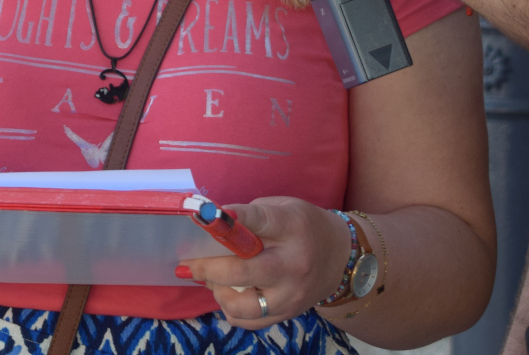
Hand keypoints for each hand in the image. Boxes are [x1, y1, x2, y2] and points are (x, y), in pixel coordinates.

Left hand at [175, 199, 352, 329]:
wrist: (340, 256)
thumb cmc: (302, 225)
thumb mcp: (282, 207)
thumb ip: (250, 216)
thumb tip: (210, 227)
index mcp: (292, 227)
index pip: (257, 221)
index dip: (227, 220)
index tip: (204, 218)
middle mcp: (293, 263)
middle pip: (240, 270)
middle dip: (207, 266)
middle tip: (188, 262)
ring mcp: (291, 294)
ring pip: (241, 304)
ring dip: (217, 291)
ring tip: (211, 279)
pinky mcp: (287, 314)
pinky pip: (248, 321)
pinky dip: (230, 309)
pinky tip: (226, 293)